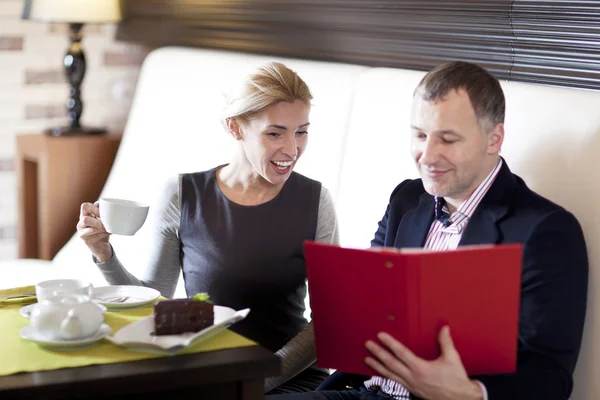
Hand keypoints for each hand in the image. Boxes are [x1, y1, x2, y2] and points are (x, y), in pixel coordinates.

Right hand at [77, 202, 112, 261]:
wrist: (101, 245)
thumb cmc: (102, 230)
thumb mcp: (103, 220)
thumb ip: (104, 214)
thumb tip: (114, 210)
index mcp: (85, 215)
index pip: (84, 206)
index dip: (94, 209)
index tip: (102, 214)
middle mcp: (81, 223)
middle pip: (86, 220)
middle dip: (99, 222)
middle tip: (107, 224)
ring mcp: (82, 232)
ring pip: (92, 229)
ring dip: (103, 229)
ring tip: (109, 229)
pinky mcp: (86, 241)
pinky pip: (96, 237)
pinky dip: (104, 234)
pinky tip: (107, 233)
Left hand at [365, 326, 482, 399]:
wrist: (461, 399)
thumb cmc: (456, 379)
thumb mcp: (452, 358)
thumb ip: (445, 342)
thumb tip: (444, 327)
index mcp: (421, 368)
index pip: (401, 353)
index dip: (390, 343)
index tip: (380, 335)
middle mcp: (413, 378)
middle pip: (391, 364)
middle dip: (378, 353)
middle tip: (368, 344)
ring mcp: (411, 386)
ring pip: (390, 375)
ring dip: (378, 366)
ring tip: (367, 359)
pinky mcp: (412, 391)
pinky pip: (395, 383)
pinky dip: (385, 377)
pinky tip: (380, 373)